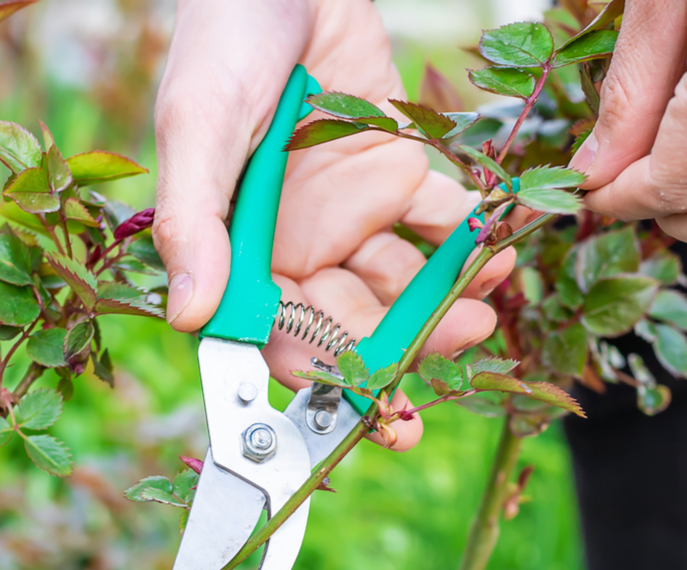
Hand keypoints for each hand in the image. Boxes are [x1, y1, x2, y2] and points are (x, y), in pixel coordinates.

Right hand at [153, 0, 514, 449]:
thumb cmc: (226, 35)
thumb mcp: (200, 123)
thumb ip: (193, 220)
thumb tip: (190, 316)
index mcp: (238, 250)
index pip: (279, 338)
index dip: (326, 383)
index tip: (381, 416)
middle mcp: (294, 245)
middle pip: (352, 324)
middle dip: (405, 346)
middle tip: (460, 346)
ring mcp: (348, 213)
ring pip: (401, 283)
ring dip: (446, 300)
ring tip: (489, 299)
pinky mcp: (396, 175)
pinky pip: (436, 223)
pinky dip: (466, 240)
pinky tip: (496, 250)